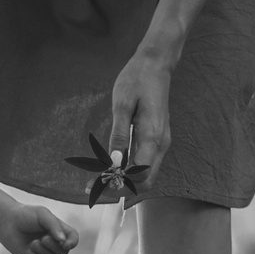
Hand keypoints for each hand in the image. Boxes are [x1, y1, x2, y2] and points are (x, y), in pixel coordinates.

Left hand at [0, 203, 80, 253]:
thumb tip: (64, 242)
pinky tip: (28, 250)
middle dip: (54, 247)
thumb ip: (54, 225)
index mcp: (59, 230)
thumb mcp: (42, 214)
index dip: (72, 243)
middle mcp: (53, 242)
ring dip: (44, 253)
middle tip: (43, 238)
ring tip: (33, 243)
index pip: (73, 239)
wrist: (6, 221)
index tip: (65, 243)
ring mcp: (43, 252)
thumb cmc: (26, 215)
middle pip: (64, 252)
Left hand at [108, 46, 175, 188]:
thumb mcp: (122, 104)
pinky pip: (145, 164)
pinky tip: (111, 168)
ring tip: (98, 180)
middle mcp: (161, 143)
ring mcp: (161, 142)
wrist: (155, 65)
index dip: (119, 182)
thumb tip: (114, 161)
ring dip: (125, 182)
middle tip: (93, 187)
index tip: (95, 183)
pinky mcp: (156, 139)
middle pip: (145, 181)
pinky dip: (129, 172)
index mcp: (153, 136)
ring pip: (146, 175)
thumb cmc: (137, 80)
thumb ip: (119, 134)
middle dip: (121, 188)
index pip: (140, 173)